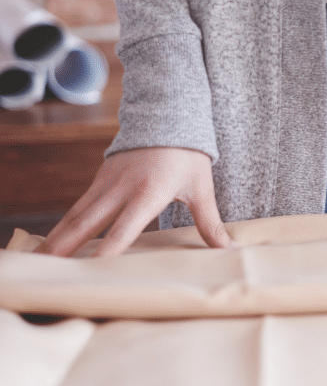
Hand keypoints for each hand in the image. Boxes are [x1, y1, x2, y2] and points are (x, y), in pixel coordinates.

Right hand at [34, 147, 233, 256]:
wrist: (169, 115)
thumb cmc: (188, 155)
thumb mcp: (202, 188)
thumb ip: (210, 223)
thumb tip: (229, 250)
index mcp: (148, 193)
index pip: (124, 228)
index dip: (107, 250)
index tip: (93, 270)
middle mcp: (121, 189)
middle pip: (86, 222)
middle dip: (64, 246)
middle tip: (45, 269)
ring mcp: (106, 182)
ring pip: (76, 214)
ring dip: (57, 237)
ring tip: (39, 260)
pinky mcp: (100, 178)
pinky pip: (79, 205)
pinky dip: (64, 224)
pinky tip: (54, 241)